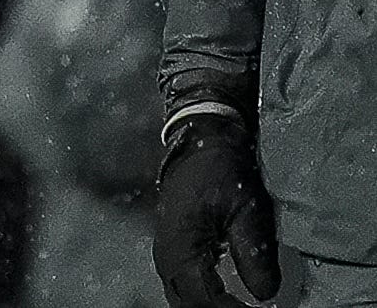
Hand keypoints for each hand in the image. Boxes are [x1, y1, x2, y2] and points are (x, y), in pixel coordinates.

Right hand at [155, 113, 279, 307]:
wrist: (200, 140)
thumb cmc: (223, 172)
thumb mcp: (249, 212)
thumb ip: (255, 256)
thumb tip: (264, 296)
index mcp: (181, 247)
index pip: (204, 300)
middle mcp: (167, 254)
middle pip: (187, 302)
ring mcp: (167, 250)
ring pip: (182, 295)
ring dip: (208, 304)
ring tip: (239, 305)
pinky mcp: (174, 245)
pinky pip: (183, 283)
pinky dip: (203, 295)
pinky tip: (226, 296)